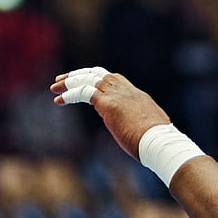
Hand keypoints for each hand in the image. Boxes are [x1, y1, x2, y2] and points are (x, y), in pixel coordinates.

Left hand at [50, 67, 171, 159]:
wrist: (162, 143)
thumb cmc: (160, 143)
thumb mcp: (151, 129)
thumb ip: (140, 125)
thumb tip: (138, 132)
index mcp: (137, 96)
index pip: (114, 79)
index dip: (97, 80)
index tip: (86, 84)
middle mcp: (126, 91)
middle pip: (98, 73)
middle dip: (80, 75)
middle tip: (63, 80)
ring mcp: (117, 96)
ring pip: (88, 79)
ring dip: (70, 82)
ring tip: (55, 88)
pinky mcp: (108, 105)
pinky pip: (83, 93)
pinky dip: (70, 94)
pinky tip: (59, 100)